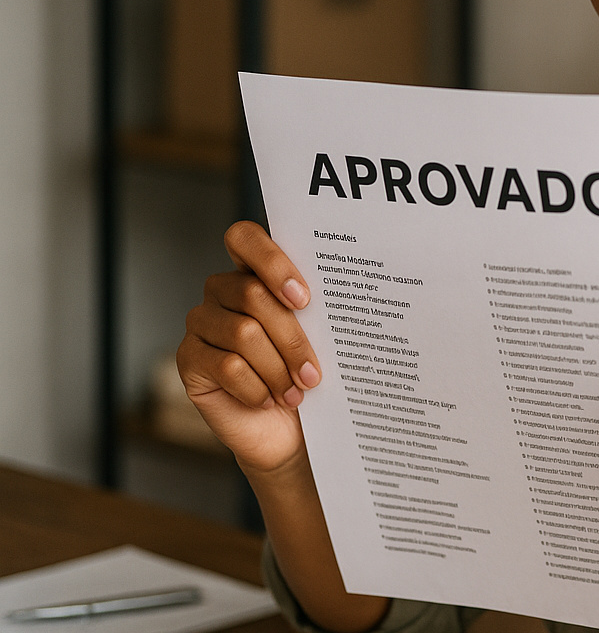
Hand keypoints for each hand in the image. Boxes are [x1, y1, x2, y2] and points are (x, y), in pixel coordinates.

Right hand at [177, 221, 321, 473]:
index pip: (244, 238)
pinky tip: (269, 400)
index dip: (272, 261)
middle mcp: (222, 291)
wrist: (289, 430)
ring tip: (296, 392)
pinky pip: (226, 366)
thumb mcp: (318, 337)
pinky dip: (256, 388)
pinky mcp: (189, 358)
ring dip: (278, 369)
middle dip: (292, 338)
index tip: (304, 298)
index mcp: (255, 272)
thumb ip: (313, 310)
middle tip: (313, 373)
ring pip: (243, 333)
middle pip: (254, 294)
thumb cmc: (306, 375)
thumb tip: (339, 299)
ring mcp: (201, 322)